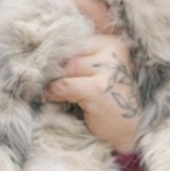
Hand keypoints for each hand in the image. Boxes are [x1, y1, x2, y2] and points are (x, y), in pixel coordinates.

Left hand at [43, 33, 140, 153]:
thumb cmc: (108, 99)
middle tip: (46, 80)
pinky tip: (53, 99)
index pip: (74, 39)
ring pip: (66, 68)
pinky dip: (54, 94)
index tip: (46, 65)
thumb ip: (76, 58)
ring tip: (52, 91)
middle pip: (70, 52)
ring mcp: (108, 70)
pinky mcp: (98, 89)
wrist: (128, 131)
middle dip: (55, 68)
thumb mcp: (95, 71)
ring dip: (54, 82)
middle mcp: (113, 51)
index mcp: (112, 42)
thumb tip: (41, 53)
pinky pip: (64, 86)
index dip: (58, 53)